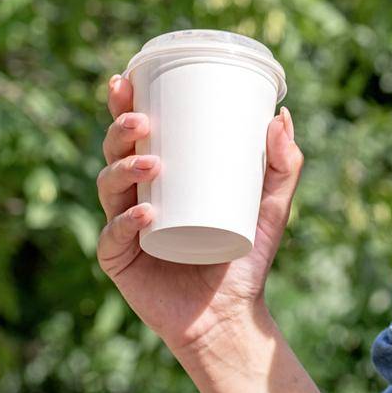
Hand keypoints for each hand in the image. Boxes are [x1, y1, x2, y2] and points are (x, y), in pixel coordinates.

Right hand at [95, 71, 304, 360]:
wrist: (233, 316)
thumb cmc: (246, 257)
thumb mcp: (273, 206)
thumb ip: (284, 165)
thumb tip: (282, 116)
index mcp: (161, 177)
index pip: (135, 133)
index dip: (123, 103)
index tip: (127, 76)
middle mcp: (135, 197)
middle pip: (113, 151)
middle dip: (119, 128)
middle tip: (142, 119)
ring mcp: (123, 228)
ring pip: (107, 186)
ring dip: (123, 167)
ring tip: (152, 162)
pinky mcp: (120, 260)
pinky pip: (113, 236)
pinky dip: (126, 222)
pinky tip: (144, 213)